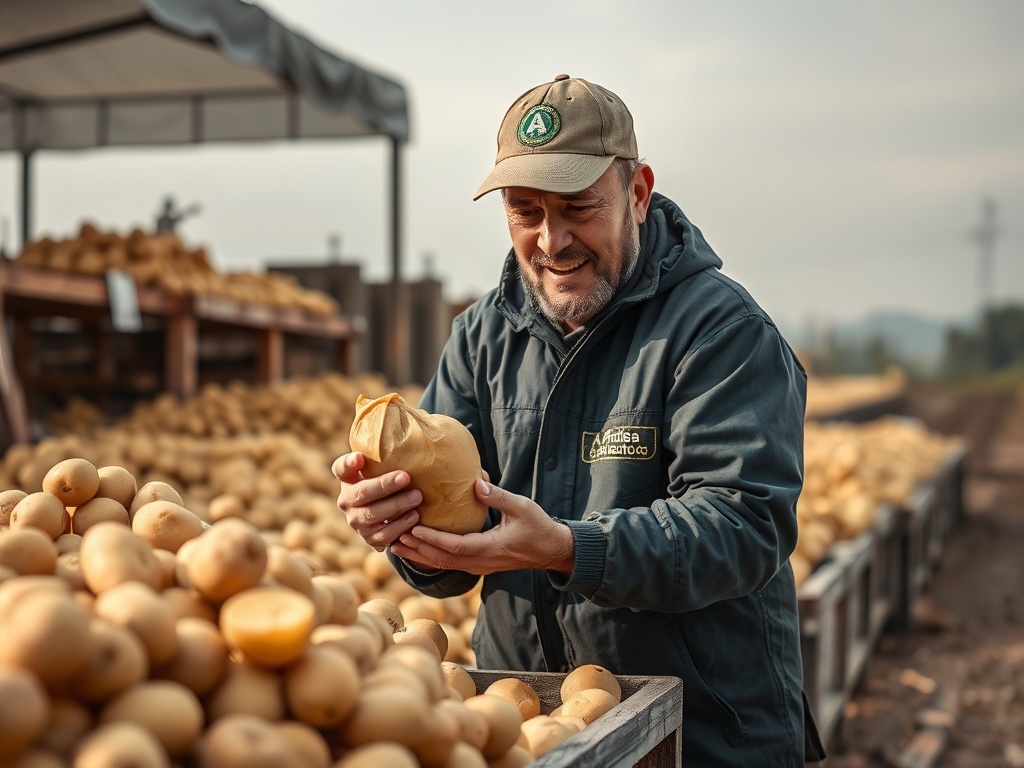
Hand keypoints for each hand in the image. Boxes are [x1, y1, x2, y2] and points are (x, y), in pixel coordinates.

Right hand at [331, 452, 421, 551]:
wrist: (394, 515)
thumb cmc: (392, 481)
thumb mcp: (387, 466)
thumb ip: (390, 450)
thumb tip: (404, 423)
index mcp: (348, 479)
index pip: (341, 468)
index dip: (348, 463)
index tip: (359, 457)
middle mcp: (346, 500)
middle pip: (361, 493)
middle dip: (384, 485)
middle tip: (406, 477)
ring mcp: (356, 521)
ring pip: (373, 514)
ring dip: (396, 505)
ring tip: (417, 497)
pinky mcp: (369, 538)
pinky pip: (383, 535)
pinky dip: (399, 527)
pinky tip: (414, 517)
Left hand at [390, 479, 574, 575]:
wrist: (551, 550)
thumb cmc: (538, 526)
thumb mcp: (521, 507)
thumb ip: (498, 496)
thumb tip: (476, 482)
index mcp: (489, 548)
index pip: (454, 547)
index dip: (432, 539)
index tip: (412, 528)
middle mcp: (481, 561)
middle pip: (442, 559)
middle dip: (416, 549)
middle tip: (393, 537)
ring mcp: (479, 566)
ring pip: (443, 564)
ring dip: (419, 555)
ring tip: (397, 544)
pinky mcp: (479, 563)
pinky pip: (450, 563)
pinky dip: (431, 557)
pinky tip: (417, 549)